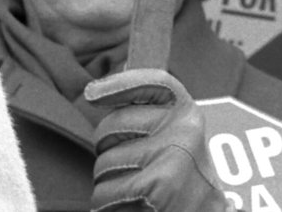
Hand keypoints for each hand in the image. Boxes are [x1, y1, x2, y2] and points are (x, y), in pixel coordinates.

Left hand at [83, 68, 231, 211]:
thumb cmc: (182, 184)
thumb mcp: (177, 143)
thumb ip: (150, 118)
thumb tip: (99, 90)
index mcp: (188, 117)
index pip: (154, 82)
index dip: (119, 83)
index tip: (93, 93)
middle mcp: (183, 134)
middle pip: (111, 125)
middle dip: (108, 148)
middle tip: (133, 167)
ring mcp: (171, 161)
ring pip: (103, 164)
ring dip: (111, 182)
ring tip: (140, 191)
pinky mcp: (154, 190)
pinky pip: (104, 193)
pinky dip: (111, 205)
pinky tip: (136, 207)